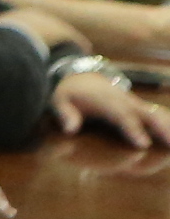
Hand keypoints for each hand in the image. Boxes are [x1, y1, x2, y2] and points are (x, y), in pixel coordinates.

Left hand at [52, 71, 169, 148]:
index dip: (133, 130)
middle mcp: (124, 100)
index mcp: (106, 101)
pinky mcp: (138, 105)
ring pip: (156, 112)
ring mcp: (133, 102)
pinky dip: (168, 121)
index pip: (122, 116)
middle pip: (147, 114)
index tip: (143, 145)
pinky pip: (157, 112)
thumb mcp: (59, 100)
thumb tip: (70, 129)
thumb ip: (66, 114)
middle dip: (161, 128)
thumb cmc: (69, 92)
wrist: (80, 74)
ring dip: (168, 125)